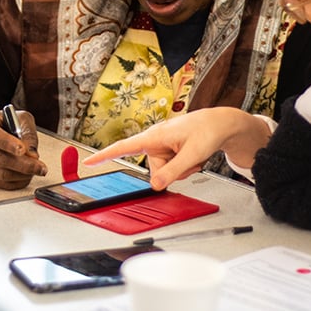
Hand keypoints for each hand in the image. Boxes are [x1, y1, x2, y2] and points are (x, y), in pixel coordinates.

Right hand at [0, 106, 46, 189]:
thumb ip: (28, 133)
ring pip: (0, 173)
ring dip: (22, 174)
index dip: (6, 143)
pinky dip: (16, 182)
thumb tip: (32, 155)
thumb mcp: (19, 118)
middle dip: (23, 165)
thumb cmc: (5, 122)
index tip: (22, 150)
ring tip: (36, 170)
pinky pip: (0, 182)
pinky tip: (27, 176)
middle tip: (40, 167)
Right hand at [83, 108, 271, 189]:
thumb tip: (155, 186)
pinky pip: (172, 168)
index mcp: (154, 136)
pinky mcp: (170, 151)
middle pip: (154, 170)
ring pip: (165, 171)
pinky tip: (193, 154)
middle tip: (191, 158)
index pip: (123, 148)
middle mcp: (155, 141)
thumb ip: (172, 172)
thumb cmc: (207, 131)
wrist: (221, 124)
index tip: (88, 162)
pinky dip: (184, 166)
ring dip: (181, 168)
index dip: (104, 155)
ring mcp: (163, 147)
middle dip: (173, 171)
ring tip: (193, 154)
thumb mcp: (191, 155)